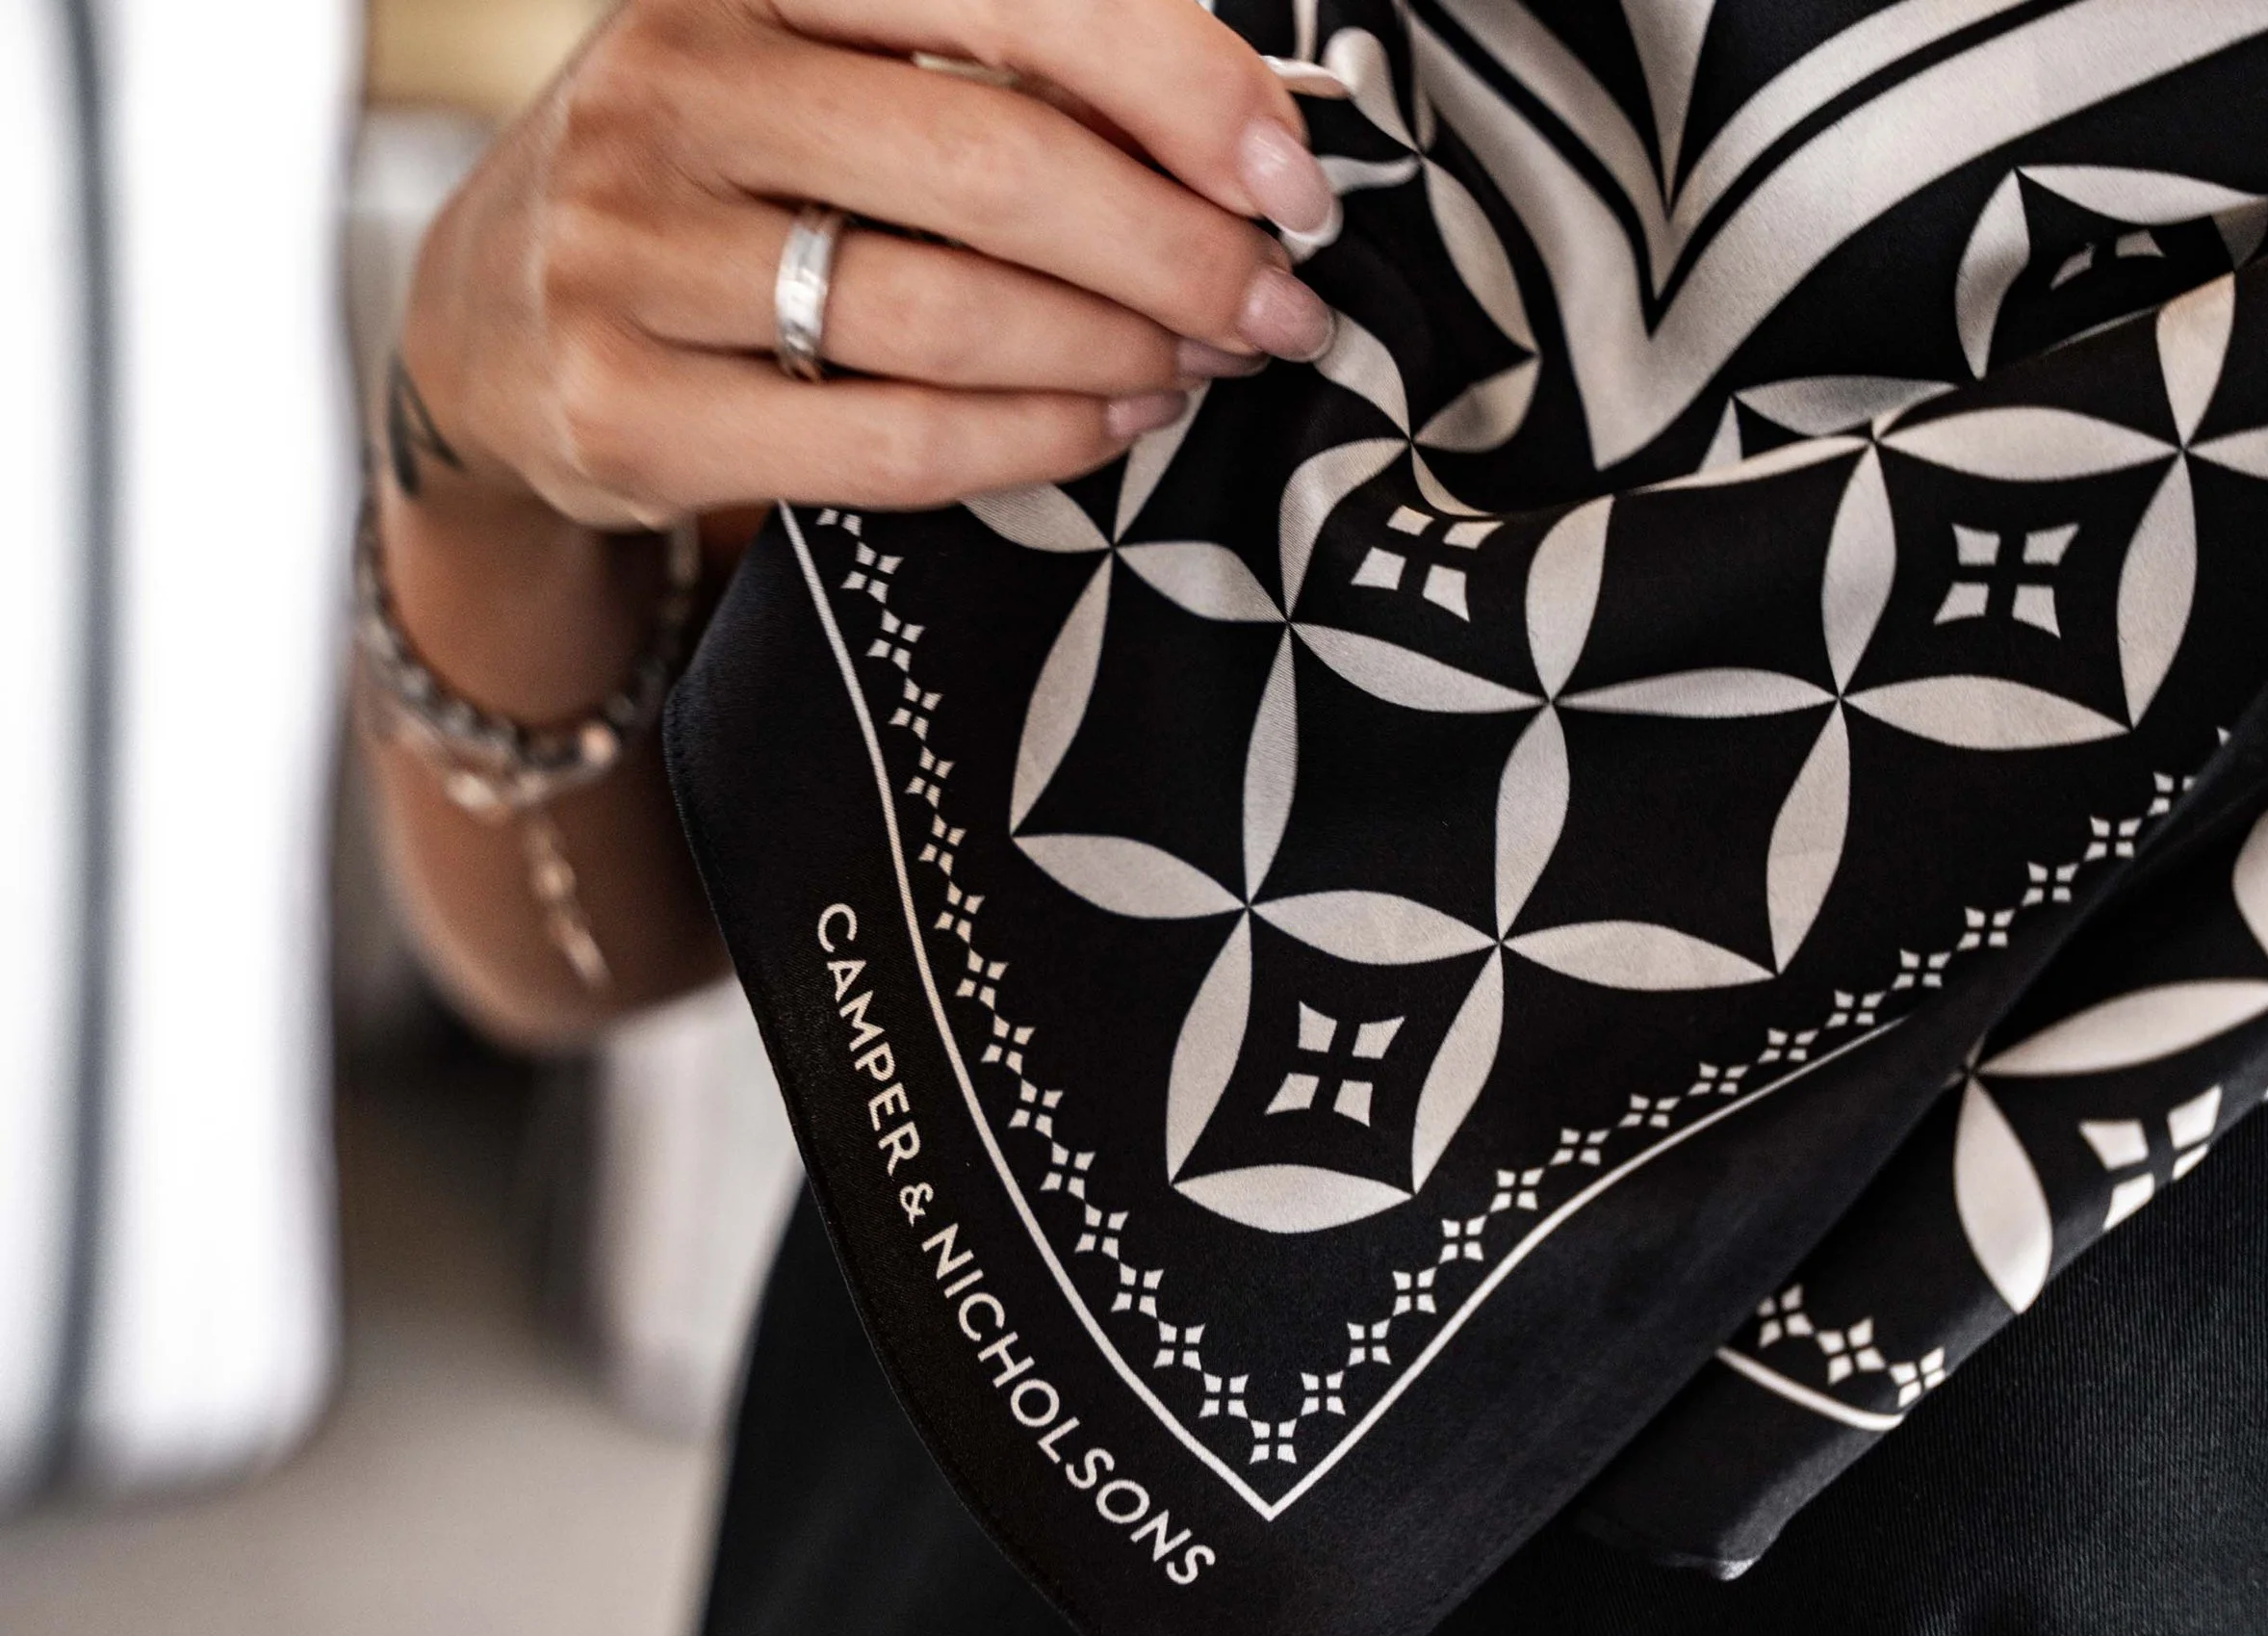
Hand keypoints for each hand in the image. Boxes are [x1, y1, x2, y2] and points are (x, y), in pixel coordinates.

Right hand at [397, 0, 1339, 529]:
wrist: (489, 329)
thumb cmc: (715, 185)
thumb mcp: (821, 77)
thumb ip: (997, 80)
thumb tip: (1250, 133)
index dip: (1180, 83)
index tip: (1294, 178)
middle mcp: (672, 83)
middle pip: (995, 166)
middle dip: (1177, 249)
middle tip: (1278, 305)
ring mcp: (630, 249)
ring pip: (946, 315)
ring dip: (1118, 350)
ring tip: (1202, 364)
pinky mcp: (626, 405)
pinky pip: (888, 441)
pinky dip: (1032, 440)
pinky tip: (1107, 425)